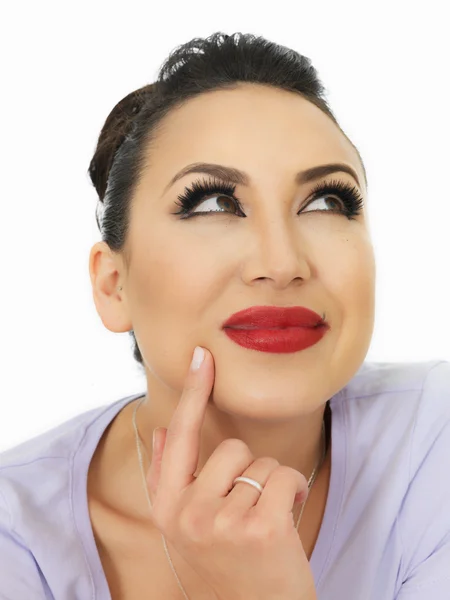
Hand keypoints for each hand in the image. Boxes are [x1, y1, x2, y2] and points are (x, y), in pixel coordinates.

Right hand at [146, 346, 317, 599]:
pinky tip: (288, 518)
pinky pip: (285, 477)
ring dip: (272, 485)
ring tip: (266, 519)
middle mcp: (188, 512)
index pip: (179, 436)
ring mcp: (222, 522)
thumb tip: (162, 431)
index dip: (193, 393)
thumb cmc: (226, 565)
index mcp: (167, 507)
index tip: (203, 357)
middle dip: (248, 470)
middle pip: (231, 448)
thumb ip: (171, 477)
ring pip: (261, 463)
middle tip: (248, 507)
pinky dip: (294, 491)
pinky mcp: (261, 529)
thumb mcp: (185, 526)